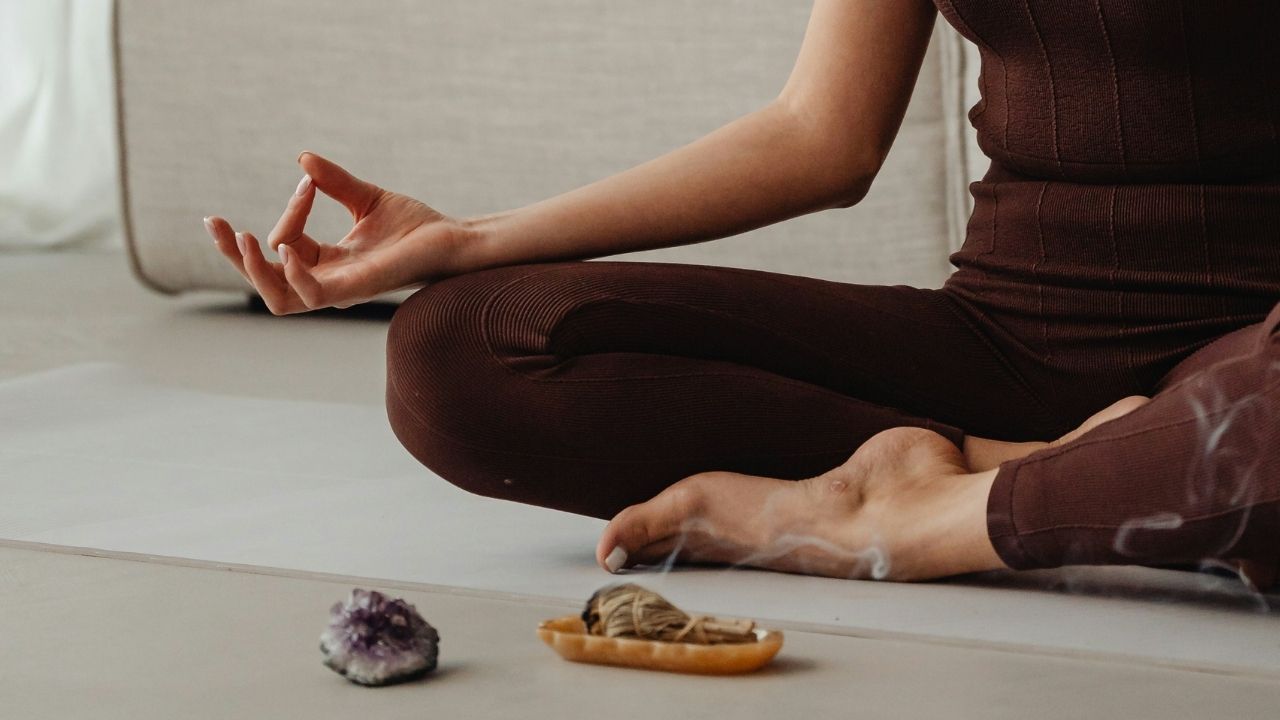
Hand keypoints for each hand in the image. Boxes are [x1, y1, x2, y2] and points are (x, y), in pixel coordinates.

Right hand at [203, 151, 465, 314]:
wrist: (454, 239)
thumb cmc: (416, 226)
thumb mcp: (366, 199)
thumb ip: (334, 183)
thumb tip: (303, 160)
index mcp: (328, 263)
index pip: (285, 244)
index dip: (290, 210)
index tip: (309, 181)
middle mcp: (330, 282)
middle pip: (265, 282)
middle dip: (234, 256)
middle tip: (213, 224)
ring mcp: (342, 289)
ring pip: (279, 299)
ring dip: (254, 271)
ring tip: (241, 238)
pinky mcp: (360, 289)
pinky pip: (314, 296)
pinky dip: (294, 275)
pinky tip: (285, 249)